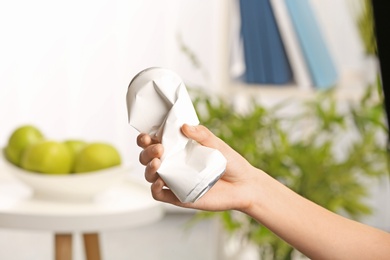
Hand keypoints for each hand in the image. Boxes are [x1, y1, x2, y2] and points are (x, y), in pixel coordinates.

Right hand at [137, 124, 260, 211]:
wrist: (244, 186)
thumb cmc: (231, 163)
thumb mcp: (218, 145)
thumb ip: (202, 135)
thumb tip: (184, 126)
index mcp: (179, 148)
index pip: (155, 141)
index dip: (145, 138)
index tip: (147, 136)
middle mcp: (174, 163)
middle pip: (147, 158)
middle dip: (147, 152)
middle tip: (158, 149)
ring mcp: (175, 180)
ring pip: (150, 175)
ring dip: (149, 169)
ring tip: (157, 163)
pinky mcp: (179, 196)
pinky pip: (159, 194)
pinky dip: (155, 189)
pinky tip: (161, 182)